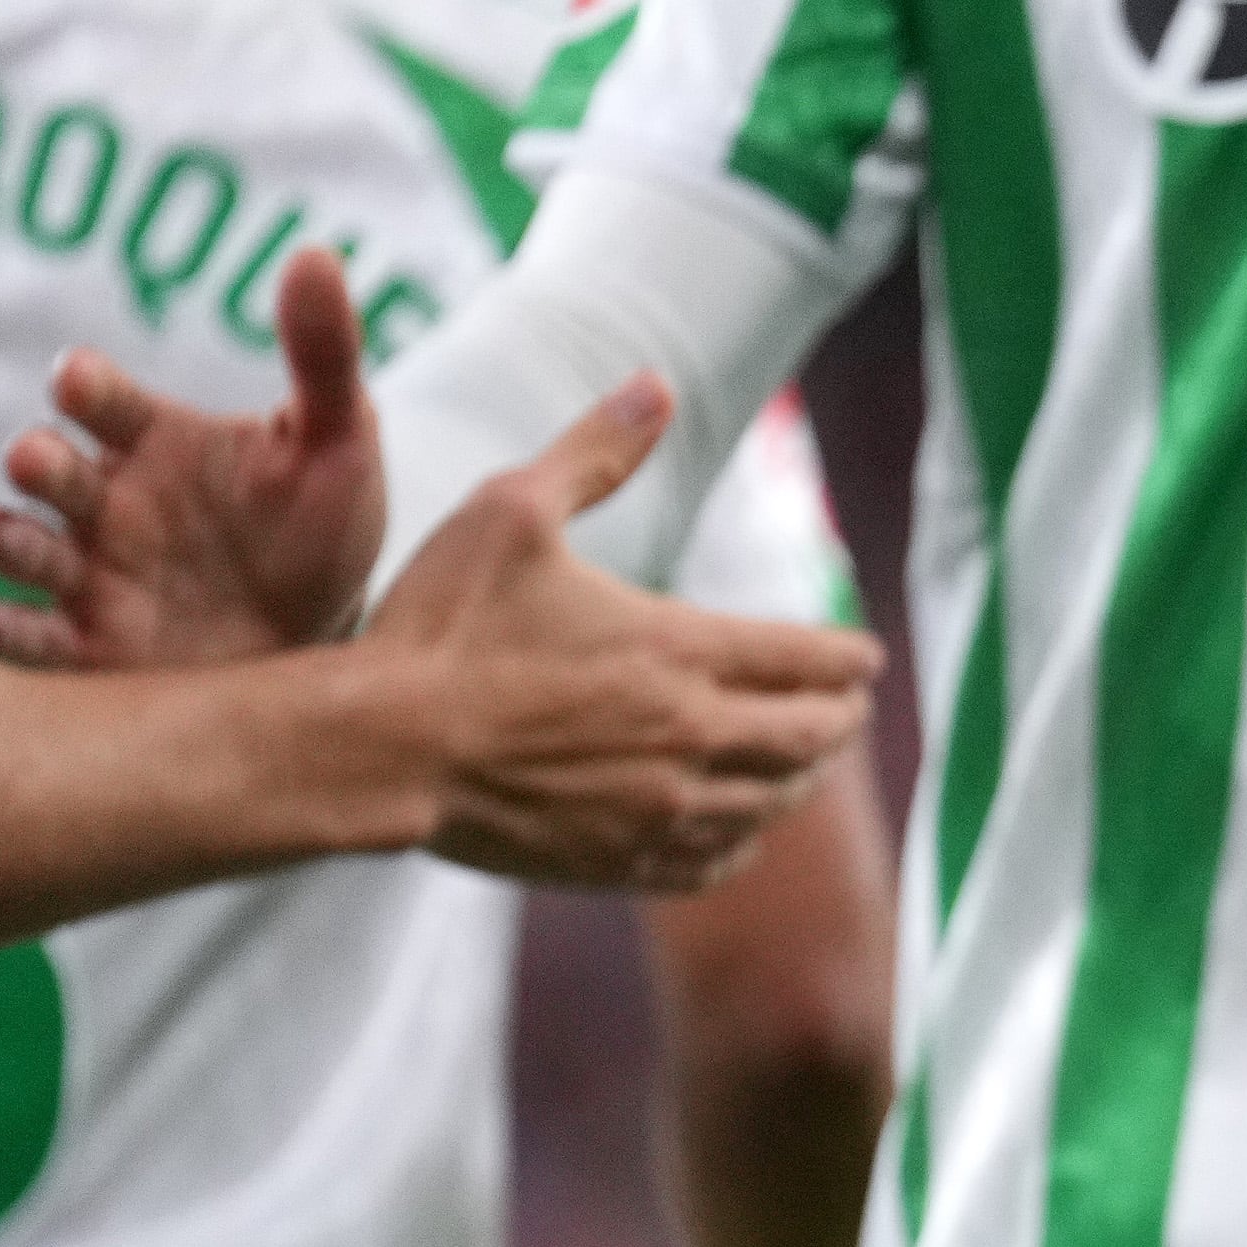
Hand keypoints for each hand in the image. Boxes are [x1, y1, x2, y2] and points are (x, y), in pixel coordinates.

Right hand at [0, 249, 384, 666]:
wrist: (331, 635)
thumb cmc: (318, 526)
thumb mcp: (338, 443)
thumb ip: (323, 356)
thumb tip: (317, 253)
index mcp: (153, 440)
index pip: (103, 398)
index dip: (89, 386)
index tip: (81, 381)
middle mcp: (107, 499)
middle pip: (51, 469)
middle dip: (39, 461)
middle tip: (36, 461)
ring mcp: (94, 571)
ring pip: (26, 546)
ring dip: (0, 537)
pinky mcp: (95, 644)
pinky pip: (32, 635)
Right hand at [364, 376, 881, 891]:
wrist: (380, 746)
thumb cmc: (440, 625)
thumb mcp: (512, 510)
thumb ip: (593, 453)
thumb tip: (653, 386)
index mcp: (680, 650)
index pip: (811, 660)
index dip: (850, 658)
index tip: (866, 657)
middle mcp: (692, 735)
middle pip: (812, 738)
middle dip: (840, 719)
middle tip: (848, 709)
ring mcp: (663, 806)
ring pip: (775, 803)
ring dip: (802, 779)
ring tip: (808, 763)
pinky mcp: (625, 860)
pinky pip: (717, 860)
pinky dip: (743, 841)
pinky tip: (741, 828)